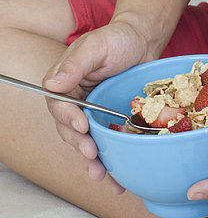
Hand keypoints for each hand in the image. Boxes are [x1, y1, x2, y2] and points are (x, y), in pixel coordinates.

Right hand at [43, 16, 158, 192]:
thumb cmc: (118, 38)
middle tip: (92, 155)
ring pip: (88, 140)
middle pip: (70, 129)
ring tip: (103, 175)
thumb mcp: (96, 46)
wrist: (144, 41)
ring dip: (93, 161)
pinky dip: (112, 161)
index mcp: (66, 82)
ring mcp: (95, 112)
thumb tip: (53, 84)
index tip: (82, 125)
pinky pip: (108, 142)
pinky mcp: (112, 120)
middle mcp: (77, 100)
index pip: (59, 105)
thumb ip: (76, 64)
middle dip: (80, 145)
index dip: (67, 118)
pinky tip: (118, 179)